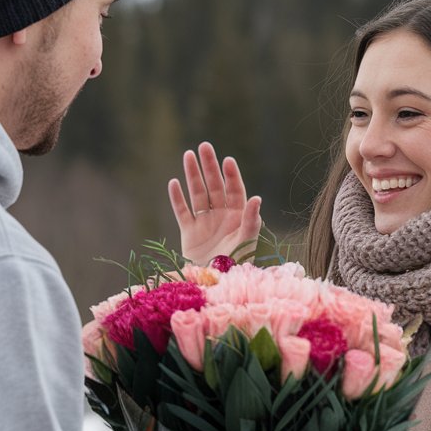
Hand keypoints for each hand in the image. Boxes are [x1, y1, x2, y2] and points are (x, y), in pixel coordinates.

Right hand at [168, 142, 262, 264]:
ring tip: (188, 155)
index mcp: (237, 216)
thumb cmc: (237, 264)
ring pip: (197, 193)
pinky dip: (177, 198)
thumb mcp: (247, 241)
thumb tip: (257, 198)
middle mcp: (221, 215)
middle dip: (209, 166)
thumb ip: (251, 220)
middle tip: (204, 146)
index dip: (231, 175)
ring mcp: (204, 222)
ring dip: (193, 175)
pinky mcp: (189, 232)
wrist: (216, 284)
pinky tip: (173, 182)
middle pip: (214, 186)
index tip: (227, 160)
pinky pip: (182, 211)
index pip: (235, 190)